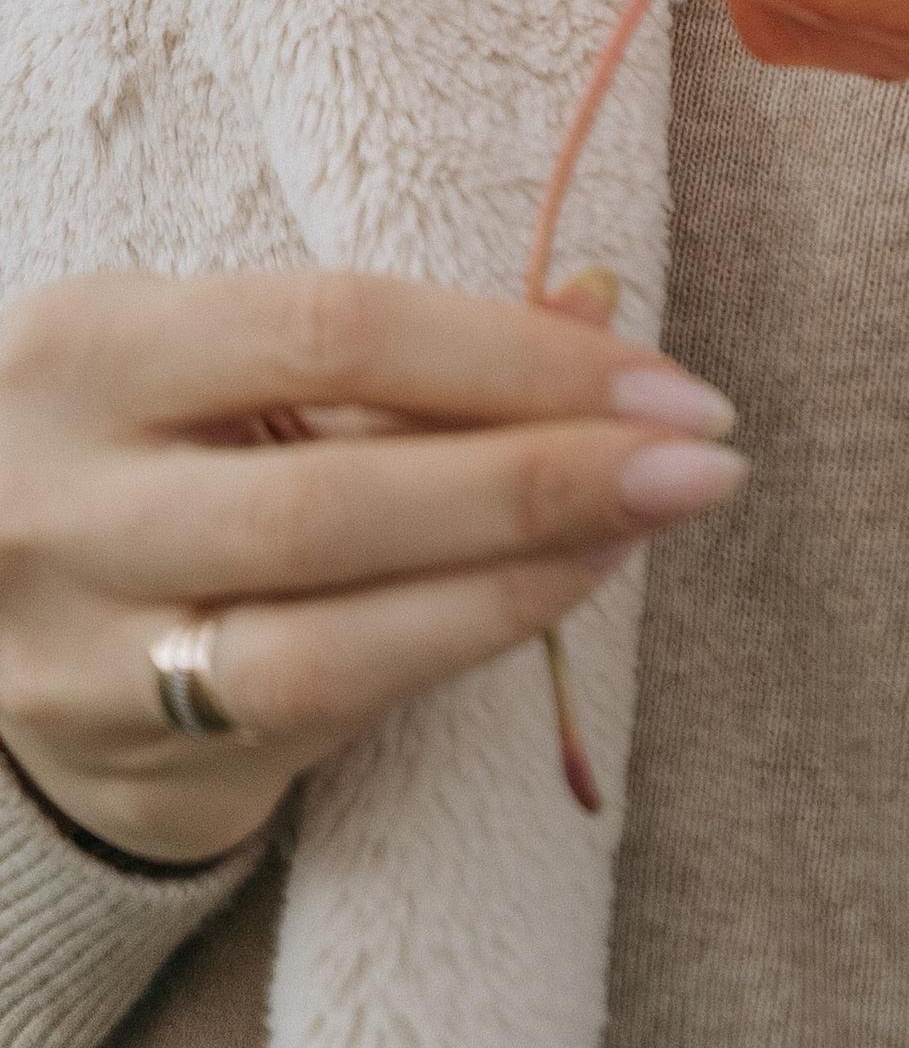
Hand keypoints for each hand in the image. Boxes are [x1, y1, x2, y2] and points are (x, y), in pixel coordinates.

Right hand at [0, 269, 745, 864]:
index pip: (339, 331)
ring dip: (520, 576)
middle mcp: (69, 496)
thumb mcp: (228, 359)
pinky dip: (460, 643)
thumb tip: (597, 296)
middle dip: (544, 474)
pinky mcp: (133, 751)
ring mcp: (88, 643)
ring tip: (648, 527)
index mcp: (93, 347)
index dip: (515, 357)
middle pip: (341, 493)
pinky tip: (560, 592)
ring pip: (331, 630)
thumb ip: (400, 339)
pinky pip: (324, 706)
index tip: (662, 378)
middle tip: (701, 459)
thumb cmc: (155, 444)